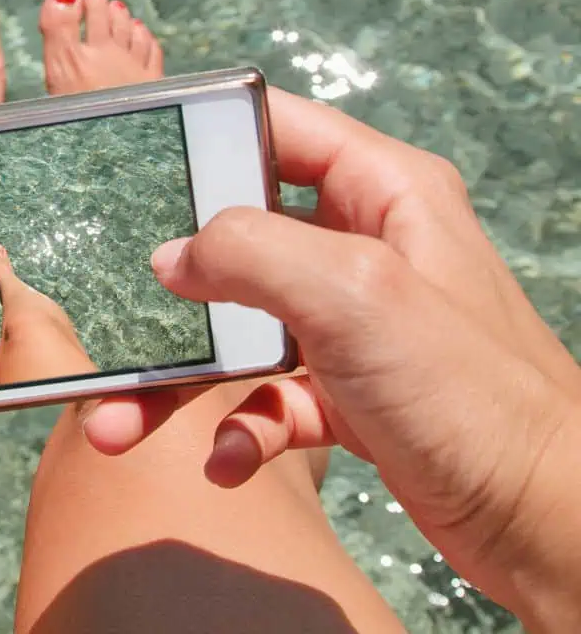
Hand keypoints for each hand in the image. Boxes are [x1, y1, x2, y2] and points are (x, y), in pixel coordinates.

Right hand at [83, 89, 580, 628]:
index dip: (210, 136)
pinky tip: (227, 461)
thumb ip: (251, 252)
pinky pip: (268, 399)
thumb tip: (173, 256)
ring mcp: (356, 325)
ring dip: (179, 379)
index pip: (281, 128)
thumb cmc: (475, 396)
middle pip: (241, 241)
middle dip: (171, 288)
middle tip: (112, 308)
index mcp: (386, 192)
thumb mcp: (355, 294)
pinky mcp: (350, 393)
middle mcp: (368, 249)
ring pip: (240, 332)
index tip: (134, 162)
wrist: (542, 520)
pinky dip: (239, 428)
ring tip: (119, 424)